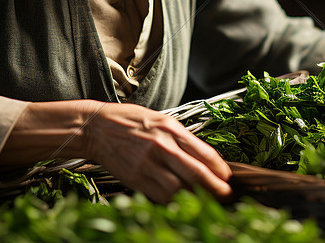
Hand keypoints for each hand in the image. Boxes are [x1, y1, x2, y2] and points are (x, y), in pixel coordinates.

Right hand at [83, 102, 232, 203]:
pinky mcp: (135, 178)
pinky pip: (160, 196)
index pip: (205, 154)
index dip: (221, 170)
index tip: (228, 178)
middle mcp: (162, 146)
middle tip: (227, 196)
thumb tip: (205, 158)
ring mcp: (148, 164)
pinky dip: (175, 203)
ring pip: (180, 190)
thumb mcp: (161, 119)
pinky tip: (183, 204)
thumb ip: (182, 138)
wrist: (97, 127)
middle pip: (197, 175)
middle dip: (216, 190)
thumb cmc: (131, 121)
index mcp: (172, 129)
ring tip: (209, 204)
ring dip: (198, 200)